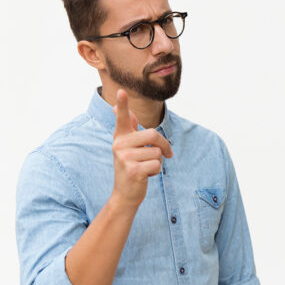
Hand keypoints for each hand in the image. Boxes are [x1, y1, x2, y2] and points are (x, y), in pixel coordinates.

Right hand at [111, 89, 172, 207]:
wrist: (125, 193)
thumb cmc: (130, 167)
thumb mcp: (127, 146)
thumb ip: (127, 127)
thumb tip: (117, 107)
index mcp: (120, 137)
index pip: (123, 118)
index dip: (123, 104)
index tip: (121, 91)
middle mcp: (119, 145)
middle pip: (154, 135)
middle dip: (164, 146)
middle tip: (167, 154)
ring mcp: (125, 158)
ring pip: (157, 152)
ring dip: (157, 162)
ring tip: (145, 168)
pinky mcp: (133, 170)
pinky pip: (157, 165)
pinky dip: (156, 172)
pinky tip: (145, 176)